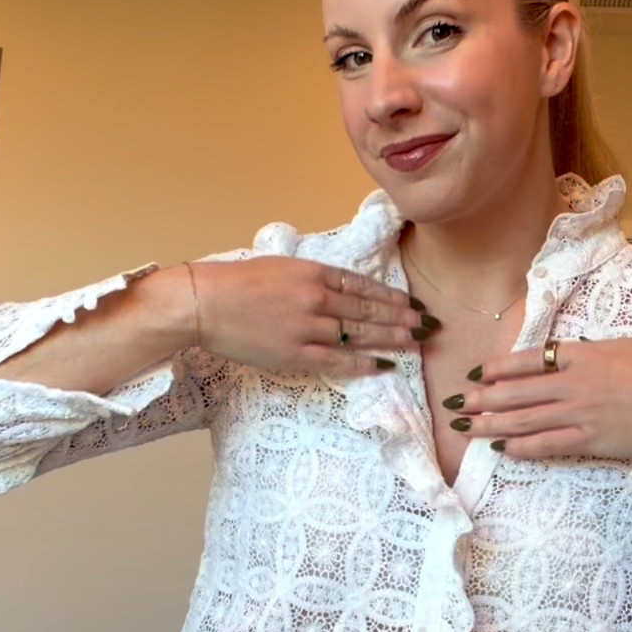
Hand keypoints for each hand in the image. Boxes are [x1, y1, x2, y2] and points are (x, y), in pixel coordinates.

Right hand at [186, 257, 429, 377]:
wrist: (205, 303)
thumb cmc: (236, 282)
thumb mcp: (280, 266)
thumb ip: (311, 276)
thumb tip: (338, 287)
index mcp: (313, 272)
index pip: (362, 284)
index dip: (390, 295)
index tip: (411, 302)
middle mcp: (316, 297)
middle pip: (368, 309)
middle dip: (400, 317)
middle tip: (426, 324)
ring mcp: (307, 326)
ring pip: (358, 333)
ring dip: (390, 338)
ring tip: (414, 342)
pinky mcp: (294, 352)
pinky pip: (336, 359)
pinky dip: (361, 363)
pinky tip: (381, 365)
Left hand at [458, 338, 631, 461]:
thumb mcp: (622, 347)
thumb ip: (591, 354)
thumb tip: (567, 359)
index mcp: (581, 355)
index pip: (528, 360)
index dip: (499, 368)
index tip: (479, 373)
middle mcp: (572, 384)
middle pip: (517, 391)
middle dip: (484, 398)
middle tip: (459, 404)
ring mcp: (578, 414)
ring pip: (525, 420)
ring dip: (493, 424)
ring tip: (469, 428)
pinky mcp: (589, 441)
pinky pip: (547, 445)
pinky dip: (522, 447)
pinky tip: (504, 449)